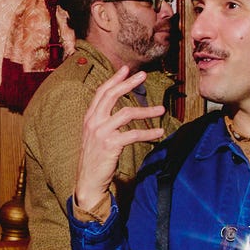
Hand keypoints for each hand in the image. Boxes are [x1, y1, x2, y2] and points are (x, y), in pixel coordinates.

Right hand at [74, 66, 170, 213]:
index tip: (126, 69)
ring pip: (127, 113)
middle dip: (128, 83)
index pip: (101, 93)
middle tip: (143, 76)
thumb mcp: (94, 136)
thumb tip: (119, 111)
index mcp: (89, 118)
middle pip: (112, 96)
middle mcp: (93, 122)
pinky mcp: (111, 145)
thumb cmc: (95, 158)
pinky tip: (159, 133)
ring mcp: (101, 132)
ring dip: (147, 111)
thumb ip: (103, 121)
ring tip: (161, 110)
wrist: (88, 180)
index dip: (114, 79)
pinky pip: (134, 134)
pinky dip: (149, 133)